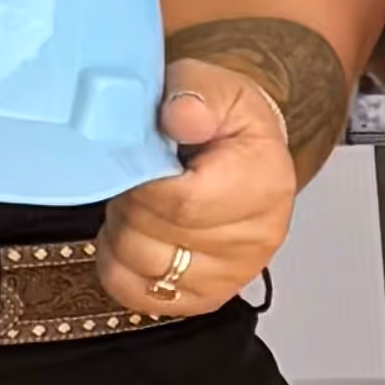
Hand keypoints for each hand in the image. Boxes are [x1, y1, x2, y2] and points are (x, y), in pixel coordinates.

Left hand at [96, 60, 297, 321]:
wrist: (250, 152)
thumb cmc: (227, 121)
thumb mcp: (214, 86)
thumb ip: (195, 94)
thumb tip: (179, 115)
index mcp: (262, 182)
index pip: (184, 203)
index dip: (141, 185)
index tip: (130, 161)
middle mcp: (257, 236)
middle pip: (162, 241)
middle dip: (129, 206)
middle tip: (132, 178)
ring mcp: (235, 272)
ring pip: (148, 271)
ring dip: (123, 236)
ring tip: (136, 204)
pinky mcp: (211, 296)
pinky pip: (144, 297)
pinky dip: (122, 269)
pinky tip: (134, 237)